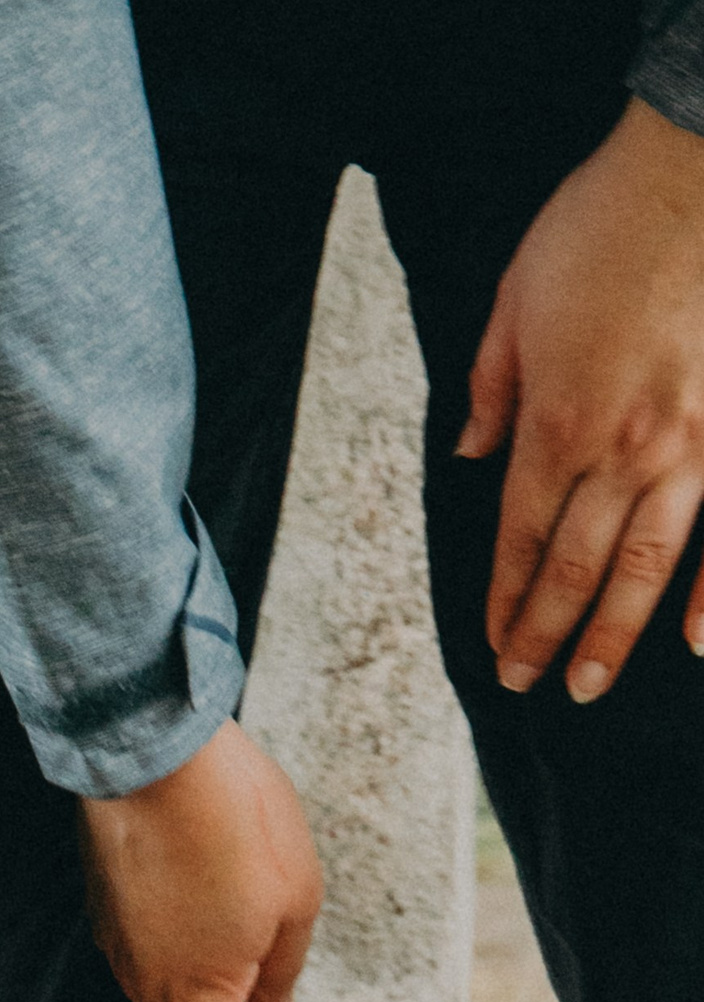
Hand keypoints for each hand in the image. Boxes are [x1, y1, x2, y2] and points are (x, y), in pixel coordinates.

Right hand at [78, 720, 322, 1001]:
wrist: (144, 745)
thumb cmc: (234, 824)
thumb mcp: (296, 902)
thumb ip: (282, 977)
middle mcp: (147, 995)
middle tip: (270, 913)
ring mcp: (120, 955)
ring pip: (188, 980)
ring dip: (222, 943)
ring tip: (237, 857)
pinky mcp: (108, 914)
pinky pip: (162, 939)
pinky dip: (192, 912)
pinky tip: (202, 851)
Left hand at [458, 97, 703, 699]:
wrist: (697, 163)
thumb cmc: (604, 222)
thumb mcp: (516, 299)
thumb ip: (491, 386)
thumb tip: (472, 452)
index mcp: (555, 423)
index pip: (519, 539)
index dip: (504, 599)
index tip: (493, 643)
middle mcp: (620, 450)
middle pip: (573, 568)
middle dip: (545, 635)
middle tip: (525, 684)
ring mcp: (691, 444)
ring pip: (645, 564)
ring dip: (613, 634)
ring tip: (588, 685)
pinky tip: (694, 643)